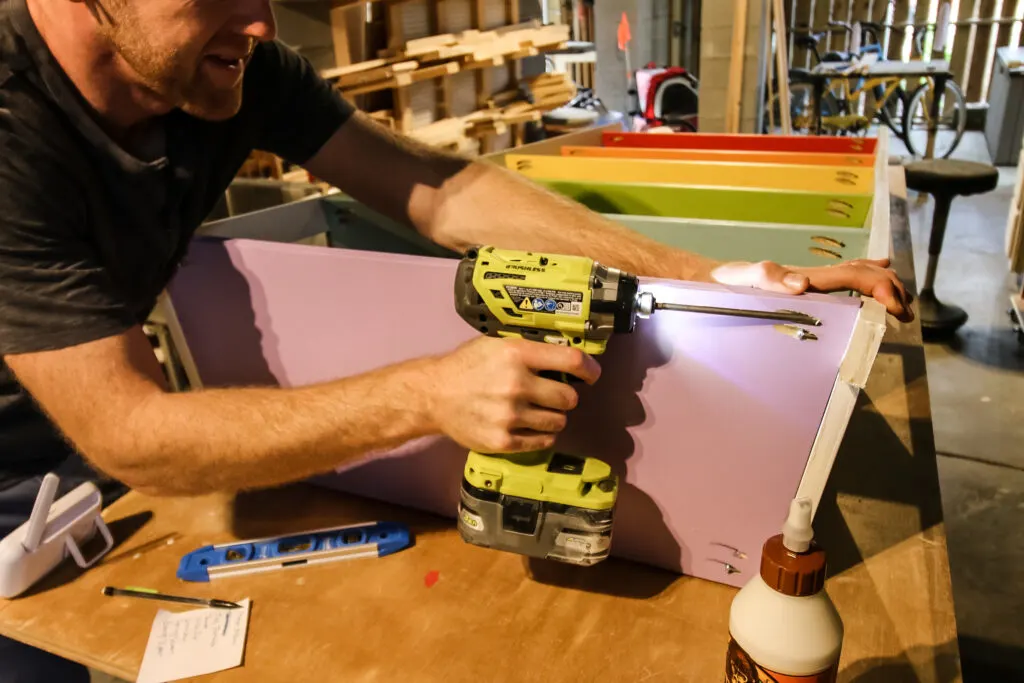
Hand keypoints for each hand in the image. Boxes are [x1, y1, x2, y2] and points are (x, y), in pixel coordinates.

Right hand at [424, 336, 600, 453]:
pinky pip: (542, 441)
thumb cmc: (467, 366)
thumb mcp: (497, 344)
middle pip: (569, 397)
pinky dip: (541, 435)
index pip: (571, 360)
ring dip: (554, 417)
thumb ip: (529, 349)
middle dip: (566, 396)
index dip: (590, 369)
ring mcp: (510, 415)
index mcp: (517, 354)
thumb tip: (567, 355)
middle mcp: (516, 384)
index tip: (592, 374)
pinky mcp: (503, 440)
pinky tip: (529, 426)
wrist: (433, 395)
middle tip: (553, 395)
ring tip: (538, 411)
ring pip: (559, 422)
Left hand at [709, 258, 913, 322]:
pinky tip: (876, 276)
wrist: (704, 281)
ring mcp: (805, 285)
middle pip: (859, 275)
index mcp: (803, 278)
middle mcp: (809, 279)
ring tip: (901, 303)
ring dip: (881, 287)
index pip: (851, 277)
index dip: (878, 288)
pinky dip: (862, 278)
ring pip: (854, 278)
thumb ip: (768, 278)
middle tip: (906, 313)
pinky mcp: (798, 293)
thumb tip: (803, 284)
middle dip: (888, 290)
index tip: (897, 309)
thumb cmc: (720, 284)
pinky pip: (838, 284)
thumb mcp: (741, 280)